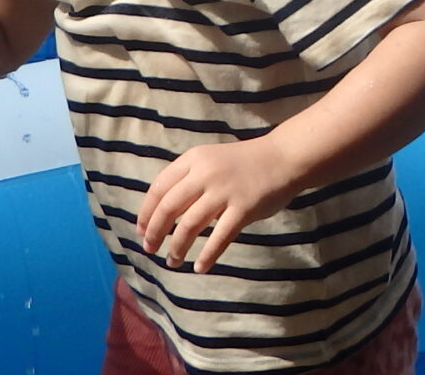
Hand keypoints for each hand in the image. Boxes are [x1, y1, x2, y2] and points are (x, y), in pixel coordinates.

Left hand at [139, 134, 304, 273]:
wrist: (284, 157)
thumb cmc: (244, 163)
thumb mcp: (211, 161)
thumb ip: (189, 181)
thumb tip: (160, 215)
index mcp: (195, 159)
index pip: (159, 187)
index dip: (146, 213)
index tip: (140, 231)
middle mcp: (207, 172)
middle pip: (169, 207)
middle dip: (155, 232)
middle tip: (150, 249)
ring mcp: (226, 190)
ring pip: (190, 225)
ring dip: (177, 247)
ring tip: (173, 261)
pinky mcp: (244, 207)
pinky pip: (220, 237)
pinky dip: (207, 255)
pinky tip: (200, 267)